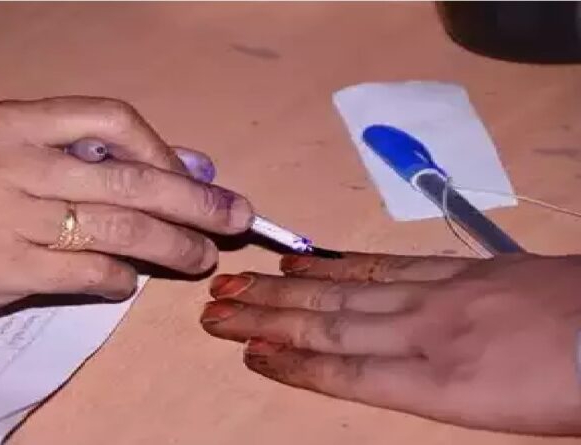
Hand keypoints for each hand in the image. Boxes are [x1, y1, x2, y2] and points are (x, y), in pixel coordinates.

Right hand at [0, 97, 250, 321]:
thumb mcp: (8, 156)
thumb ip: (86, 158)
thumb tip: (189, 166)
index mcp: (7, 118)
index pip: (110, 118)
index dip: (164, 149)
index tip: (197, 178)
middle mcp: (0, 157)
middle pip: (126, 177)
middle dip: (194, 202)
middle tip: (235, 219)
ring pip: (114, 228)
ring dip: (170, 246)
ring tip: (198, 258)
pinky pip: (83, 272)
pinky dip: (118, 280)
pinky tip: (127, 282)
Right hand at [200, 253, 580, 434]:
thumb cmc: (579, 389)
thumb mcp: (513, 419)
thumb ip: (446, 396)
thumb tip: (396, 378)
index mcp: (443, 388)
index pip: (346, 374)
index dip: (291, 365)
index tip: (247, 354)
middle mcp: (427, 336)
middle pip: (329, 328)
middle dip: (265, 321)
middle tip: (213, 312)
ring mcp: (439, 296)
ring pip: (344, 294)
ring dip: (285, 292)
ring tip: (238, 286)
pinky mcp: (457, 270)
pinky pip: (384, 266)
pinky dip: (337, 267)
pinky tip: (305, 264)